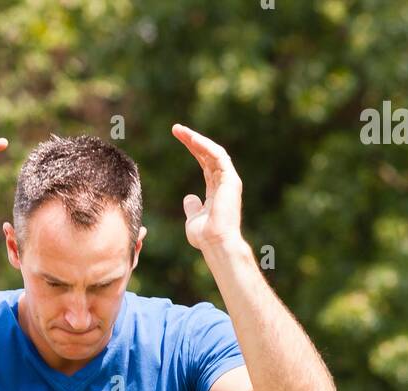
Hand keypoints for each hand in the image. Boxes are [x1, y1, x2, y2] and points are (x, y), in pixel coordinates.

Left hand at [172, 124, 243, 252]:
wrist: (216, 243)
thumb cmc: (205, 236)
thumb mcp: (193, 219)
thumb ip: (192, 207)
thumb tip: (189, 197)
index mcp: (216, 190)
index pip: (204, 163)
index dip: (192, 149)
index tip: (178, 137)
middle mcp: (224, 182)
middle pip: (208, 154)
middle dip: (192, 140)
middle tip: (176, 128)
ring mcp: (229, 180)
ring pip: (213, 151)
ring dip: (197, 139)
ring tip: (181, 130)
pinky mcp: (231, 180)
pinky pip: (218, 156)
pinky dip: (206, 146)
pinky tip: (193, 139)